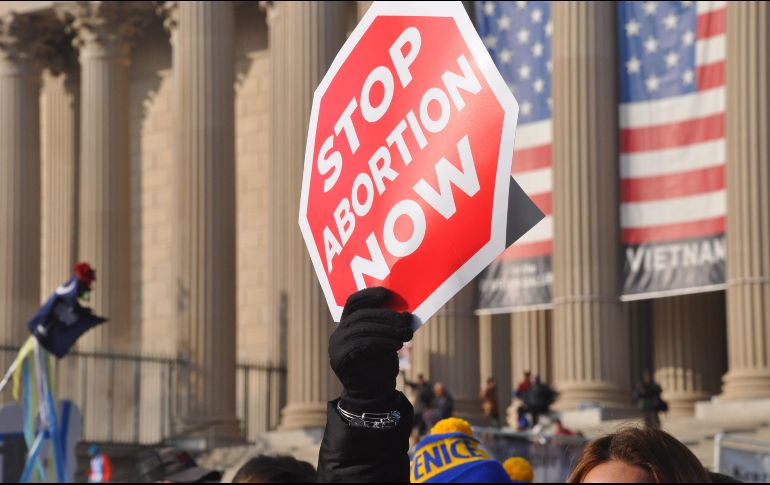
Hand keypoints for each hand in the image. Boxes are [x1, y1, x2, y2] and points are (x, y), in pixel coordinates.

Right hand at [329, 287, 413, 412]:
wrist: (373, 394)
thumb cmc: (381, 364)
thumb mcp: (386, 339)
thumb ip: (388, 324)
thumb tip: (405, 312)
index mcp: (347, 324)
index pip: (353, 303)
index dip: (369, 295)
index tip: (387, 293)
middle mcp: (338, 333)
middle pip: (361, 315)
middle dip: (386, 315)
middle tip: (407, 320)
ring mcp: (336, 346)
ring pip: (362, 328)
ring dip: (387, 329)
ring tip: (406, 335)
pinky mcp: (339, 358)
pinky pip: (361, 343)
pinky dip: (382, 341)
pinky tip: (397, 345)